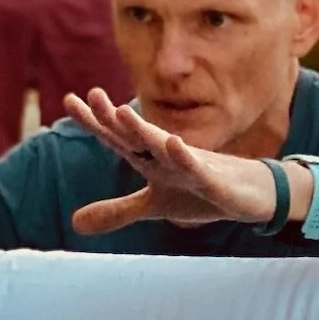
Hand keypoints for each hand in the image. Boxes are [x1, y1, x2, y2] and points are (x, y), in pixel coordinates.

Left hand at [65, 89, 282, 232]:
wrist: (249, 195)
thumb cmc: (200, 192)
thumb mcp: (155, 204)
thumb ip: (117, 211)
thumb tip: (74, 224)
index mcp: (150, 159)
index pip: (117, 138)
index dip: (93, 122)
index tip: (68, 101)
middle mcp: (166, 156)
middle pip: (135, 135)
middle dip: (113, 117)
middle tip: (93, 95)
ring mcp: (190, 165)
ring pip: (162, 145)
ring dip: (142, 129)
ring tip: (121, 111)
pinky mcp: (213, 180)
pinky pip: (197, 167)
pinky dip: (184, 156)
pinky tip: (173, 142)